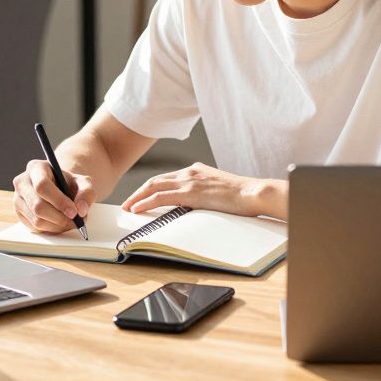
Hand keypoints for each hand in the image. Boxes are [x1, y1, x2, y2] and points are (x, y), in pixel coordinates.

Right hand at [12, 159, 94, 233]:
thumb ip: (87, 192)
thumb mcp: (82, 182)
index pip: (42, 186)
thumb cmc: (68, 183)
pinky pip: (34, 227)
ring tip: (70, 222)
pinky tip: (60, 223)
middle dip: (59, 217)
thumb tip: (81, 210)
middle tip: (75, 222)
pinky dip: (50, 229)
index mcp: (36, 168)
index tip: (74, 212)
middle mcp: (22, 182)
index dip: (59, 201)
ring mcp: (18, 199)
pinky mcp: (19, 214)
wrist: (59, 187)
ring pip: (36, 219)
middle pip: (37, 205)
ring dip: (57, 225)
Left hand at [121, 162, 280, 217]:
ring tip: (127, 207)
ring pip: (154, 187)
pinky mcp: (190, 192)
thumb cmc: (241, 195)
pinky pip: (161, 197)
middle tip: (127, 203)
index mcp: (196, 170)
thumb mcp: (218, 189)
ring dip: (137, 198)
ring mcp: (189, 181)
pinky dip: (146, 202)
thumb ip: (204, 192)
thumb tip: (196, 203)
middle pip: (156, 180)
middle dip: (138, 192)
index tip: (141, 196)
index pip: (166, 178)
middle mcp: (189, 172)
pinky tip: (137, 209)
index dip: (151, 188)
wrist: (252, 193)